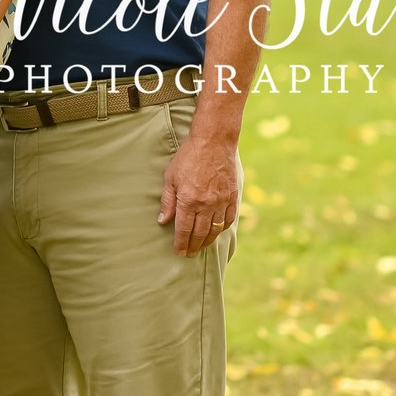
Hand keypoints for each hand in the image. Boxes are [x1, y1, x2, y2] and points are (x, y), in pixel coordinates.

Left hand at [158, 128, 243, 256]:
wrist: (214, 142)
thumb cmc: (189, 157)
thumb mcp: (171, 177)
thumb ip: (167, 201)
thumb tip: (162, 221)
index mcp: (188, 200)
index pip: (183, 230)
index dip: (180, 244)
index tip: (178, 252)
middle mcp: (206, 205)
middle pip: (200, 233)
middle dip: (193, 246)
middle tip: (189, 253)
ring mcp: (221, 202)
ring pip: (215, 229)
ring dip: (207, 241)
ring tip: (201, 247)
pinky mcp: (233, 196)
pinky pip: (229, 219)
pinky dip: (222, 228)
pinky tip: (217, 232)